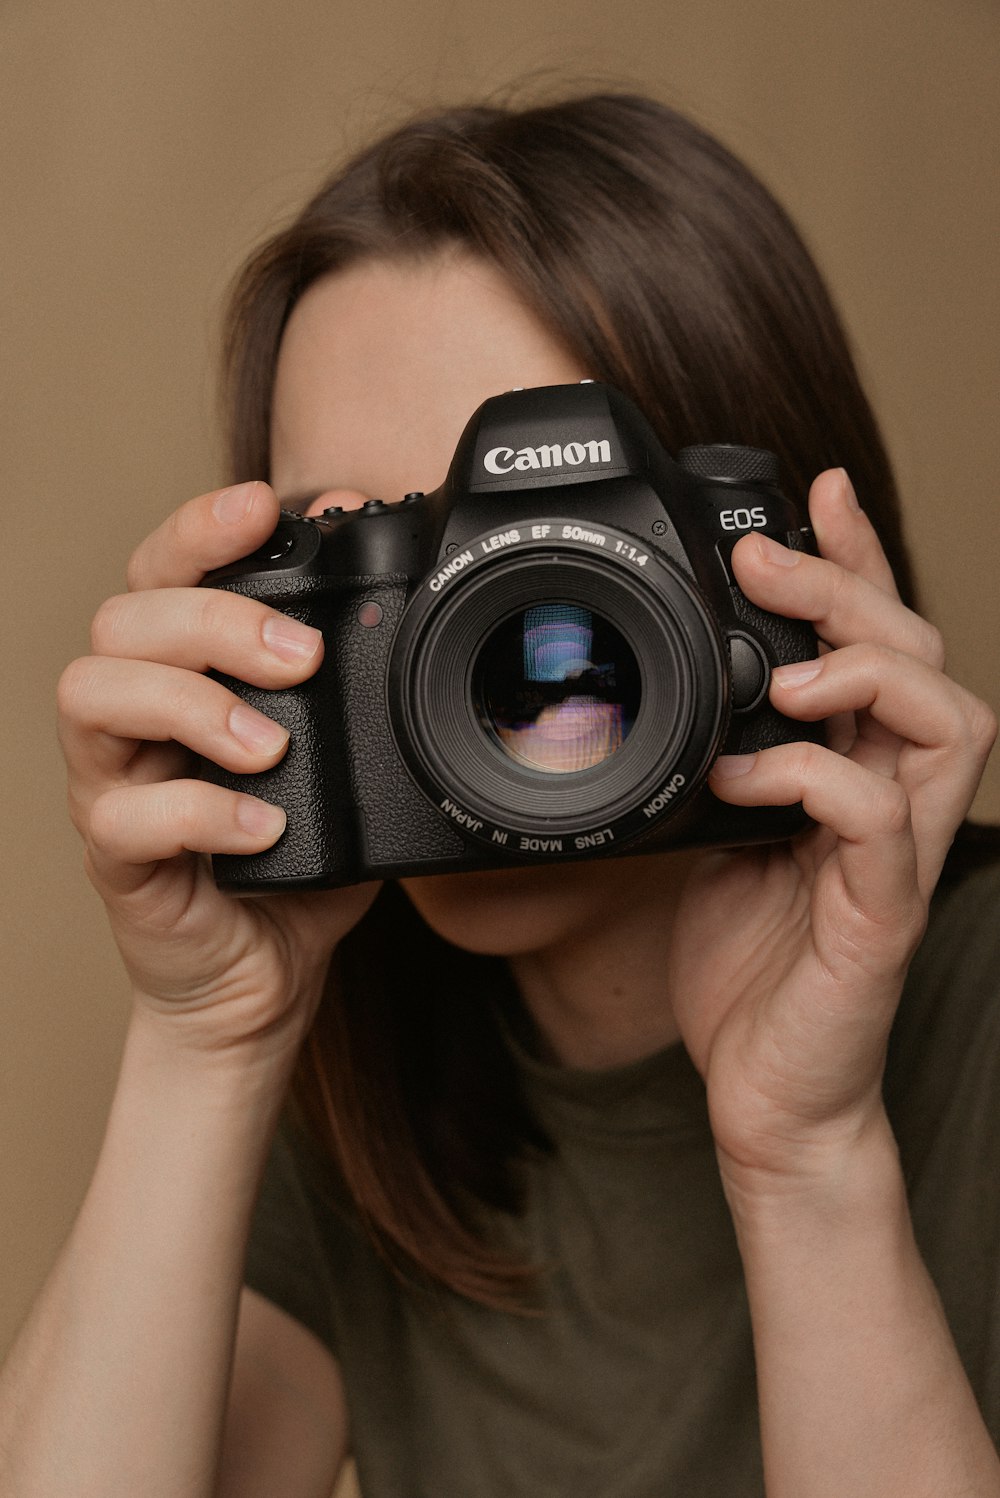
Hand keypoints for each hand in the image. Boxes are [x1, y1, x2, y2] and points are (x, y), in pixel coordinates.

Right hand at [57, 480, 379, 1055]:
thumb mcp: (344, 757)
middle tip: (302, 658)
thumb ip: (356, 679)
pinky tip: (263, 827)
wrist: (260, 973)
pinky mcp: (117, 858)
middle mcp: (132, 714)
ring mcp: (112, 783)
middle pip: (122, 618)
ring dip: (190, 703)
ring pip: (93, 694)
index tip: (262, 506)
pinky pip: (124, 817)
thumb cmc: (298, 852)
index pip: (162, 572)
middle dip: (213, 620)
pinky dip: (198, 812)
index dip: (198, 529)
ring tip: (271, 747)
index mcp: (180, 671)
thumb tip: (390, 583)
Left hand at [665, 469, 995, 1185]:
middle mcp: (892, 800)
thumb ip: (723, 767)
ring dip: (867, 672)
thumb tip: (675, 699)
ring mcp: (898, 856)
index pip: (878, 641)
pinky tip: (746, 777)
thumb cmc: (749, 970)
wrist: (767, 1093)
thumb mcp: (720, 841)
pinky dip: (814, 778)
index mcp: (854, 771)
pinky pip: (879, 820)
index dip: (856, 559)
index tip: (809, 492)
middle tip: (767, 560)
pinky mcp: (882, 914)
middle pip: (922, 654)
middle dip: (851, 586)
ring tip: (788, 674)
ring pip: (948, 719)